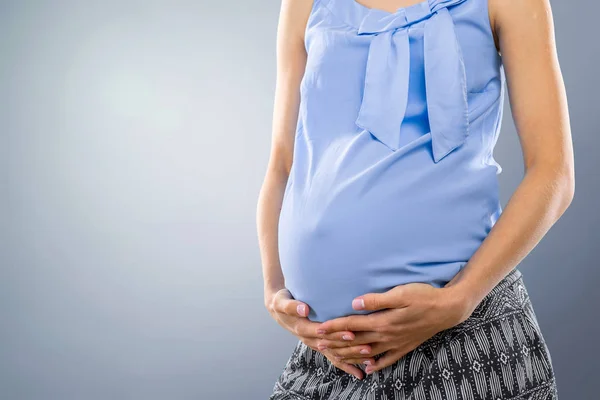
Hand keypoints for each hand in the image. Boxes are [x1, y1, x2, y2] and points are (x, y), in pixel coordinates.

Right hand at [265, 288, 366, 379]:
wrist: (278, 309)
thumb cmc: (282, 302)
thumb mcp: (282, 302)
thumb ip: (292, 306)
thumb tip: (304, 309)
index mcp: (302, 328)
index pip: (322, 333)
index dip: (337, 334)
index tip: (351, 334)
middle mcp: (310, 339)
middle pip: (333, 346)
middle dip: (350, 348)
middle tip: (368, 347)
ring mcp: (315, 344)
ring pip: (336, 354)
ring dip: (352, 358)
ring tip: (370, 359)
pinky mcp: (320, 346)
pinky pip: (334, 358)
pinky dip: (347, 366)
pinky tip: (360, 374)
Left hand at [314, 283, 473, 373]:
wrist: (448, 309)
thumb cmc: (423, 296)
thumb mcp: (400, 293)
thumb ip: (376, 300)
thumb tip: (355, 303)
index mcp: (383, 321)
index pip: (352, 325)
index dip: (333, 327)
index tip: (318, 329)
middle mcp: (387, 335)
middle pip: (356, 341)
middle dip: (335, 343)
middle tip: (318, 345)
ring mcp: (396, 343)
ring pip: (368, 352)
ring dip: (350, 355)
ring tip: (336, 357)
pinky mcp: (405, 346)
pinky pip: (387, 359)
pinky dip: (376, 365)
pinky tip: (368, 369)